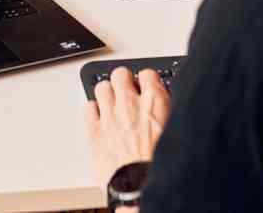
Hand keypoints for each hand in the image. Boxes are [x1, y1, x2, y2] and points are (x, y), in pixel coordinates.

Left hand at [84, 66, 170, 188]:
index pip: (147, 74)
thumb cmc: (159, 165)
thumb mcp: (174, 132)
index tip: (146, 86)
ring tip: (112, 102)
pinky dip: (93, 110)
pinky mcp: (94, 132)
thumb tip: (164, 109)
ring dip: (107, 93)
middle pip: (120, 74)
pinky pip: (88, 108)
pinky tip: (99, 117)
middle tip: (127, 90)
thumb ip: (166, 115)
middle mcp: (130, 104)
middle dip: (124, 81)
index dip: (147, 81)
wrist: (141, 188)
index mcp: (154, 102)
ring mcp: (110, 117)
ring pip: (102, 87)